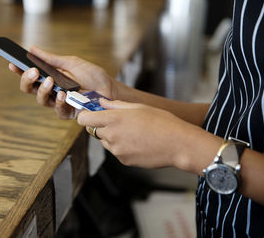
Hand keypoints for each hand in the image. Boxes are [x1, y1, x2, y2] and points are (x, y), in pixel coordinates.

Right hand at [9, 46, 116, 118]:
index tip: (12, 64)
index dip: (19, 71)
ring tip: (50, 81)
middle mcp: (50, 91)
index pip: (30, 75)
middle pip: (29, 89)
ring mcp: (58, 102)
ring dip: (43, 90)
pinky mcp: (68, 112)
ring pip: (41, 100)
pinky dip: (59, 101)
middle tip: (33, 72)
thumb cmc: (91, 75)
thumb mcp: (71, 62)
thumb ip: (52, 59)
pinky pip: (58, 110)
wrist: (109, 88)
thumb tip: (32, 48)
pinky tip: (62, 94)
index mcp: (49, 77)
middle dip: (27, 80)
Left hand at [77, 99, 201, 168]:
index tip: (92, 114)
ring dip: (112, 137)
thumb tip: (101, 103)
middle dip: (102, 126)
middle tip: (119, 122)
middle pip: (94, 131)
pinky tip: (138, 142)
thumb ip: (115, 105)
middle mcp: (111, 135)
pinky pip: (116, 151)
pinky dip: (122, 147)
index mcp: (113, 119)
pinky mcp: (123, 160)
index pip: (84, 119)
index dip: (86, 116)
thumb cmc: (161, 121)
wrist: (178, 144)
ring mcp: (117, 150)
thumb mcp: (138, 107)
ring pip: (105, 142)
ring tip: (133, 133)